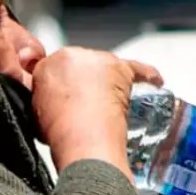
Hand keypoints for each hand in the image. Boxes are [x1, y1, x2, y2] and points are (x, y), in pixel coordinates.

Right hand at [30, 47, 161, 174]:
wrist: (83, 139)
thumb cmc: (61, 133)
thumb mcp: (39, 116)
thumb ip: (46, 102)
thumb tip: (56, 107)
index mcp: (46, 66)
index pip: (56, 69)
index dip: (64, 87)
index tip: (68, 100)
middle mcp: (71, 56)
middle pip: (81, 65)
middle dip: (84, 82)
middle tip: (87, 106)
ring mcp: (98, 60)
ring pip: (106, 67)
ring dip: (109, 81)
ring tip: (111, 103)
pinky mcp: (122, 69)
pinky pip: (138, 69)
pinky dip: (147, 74)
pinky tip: (156, 81)